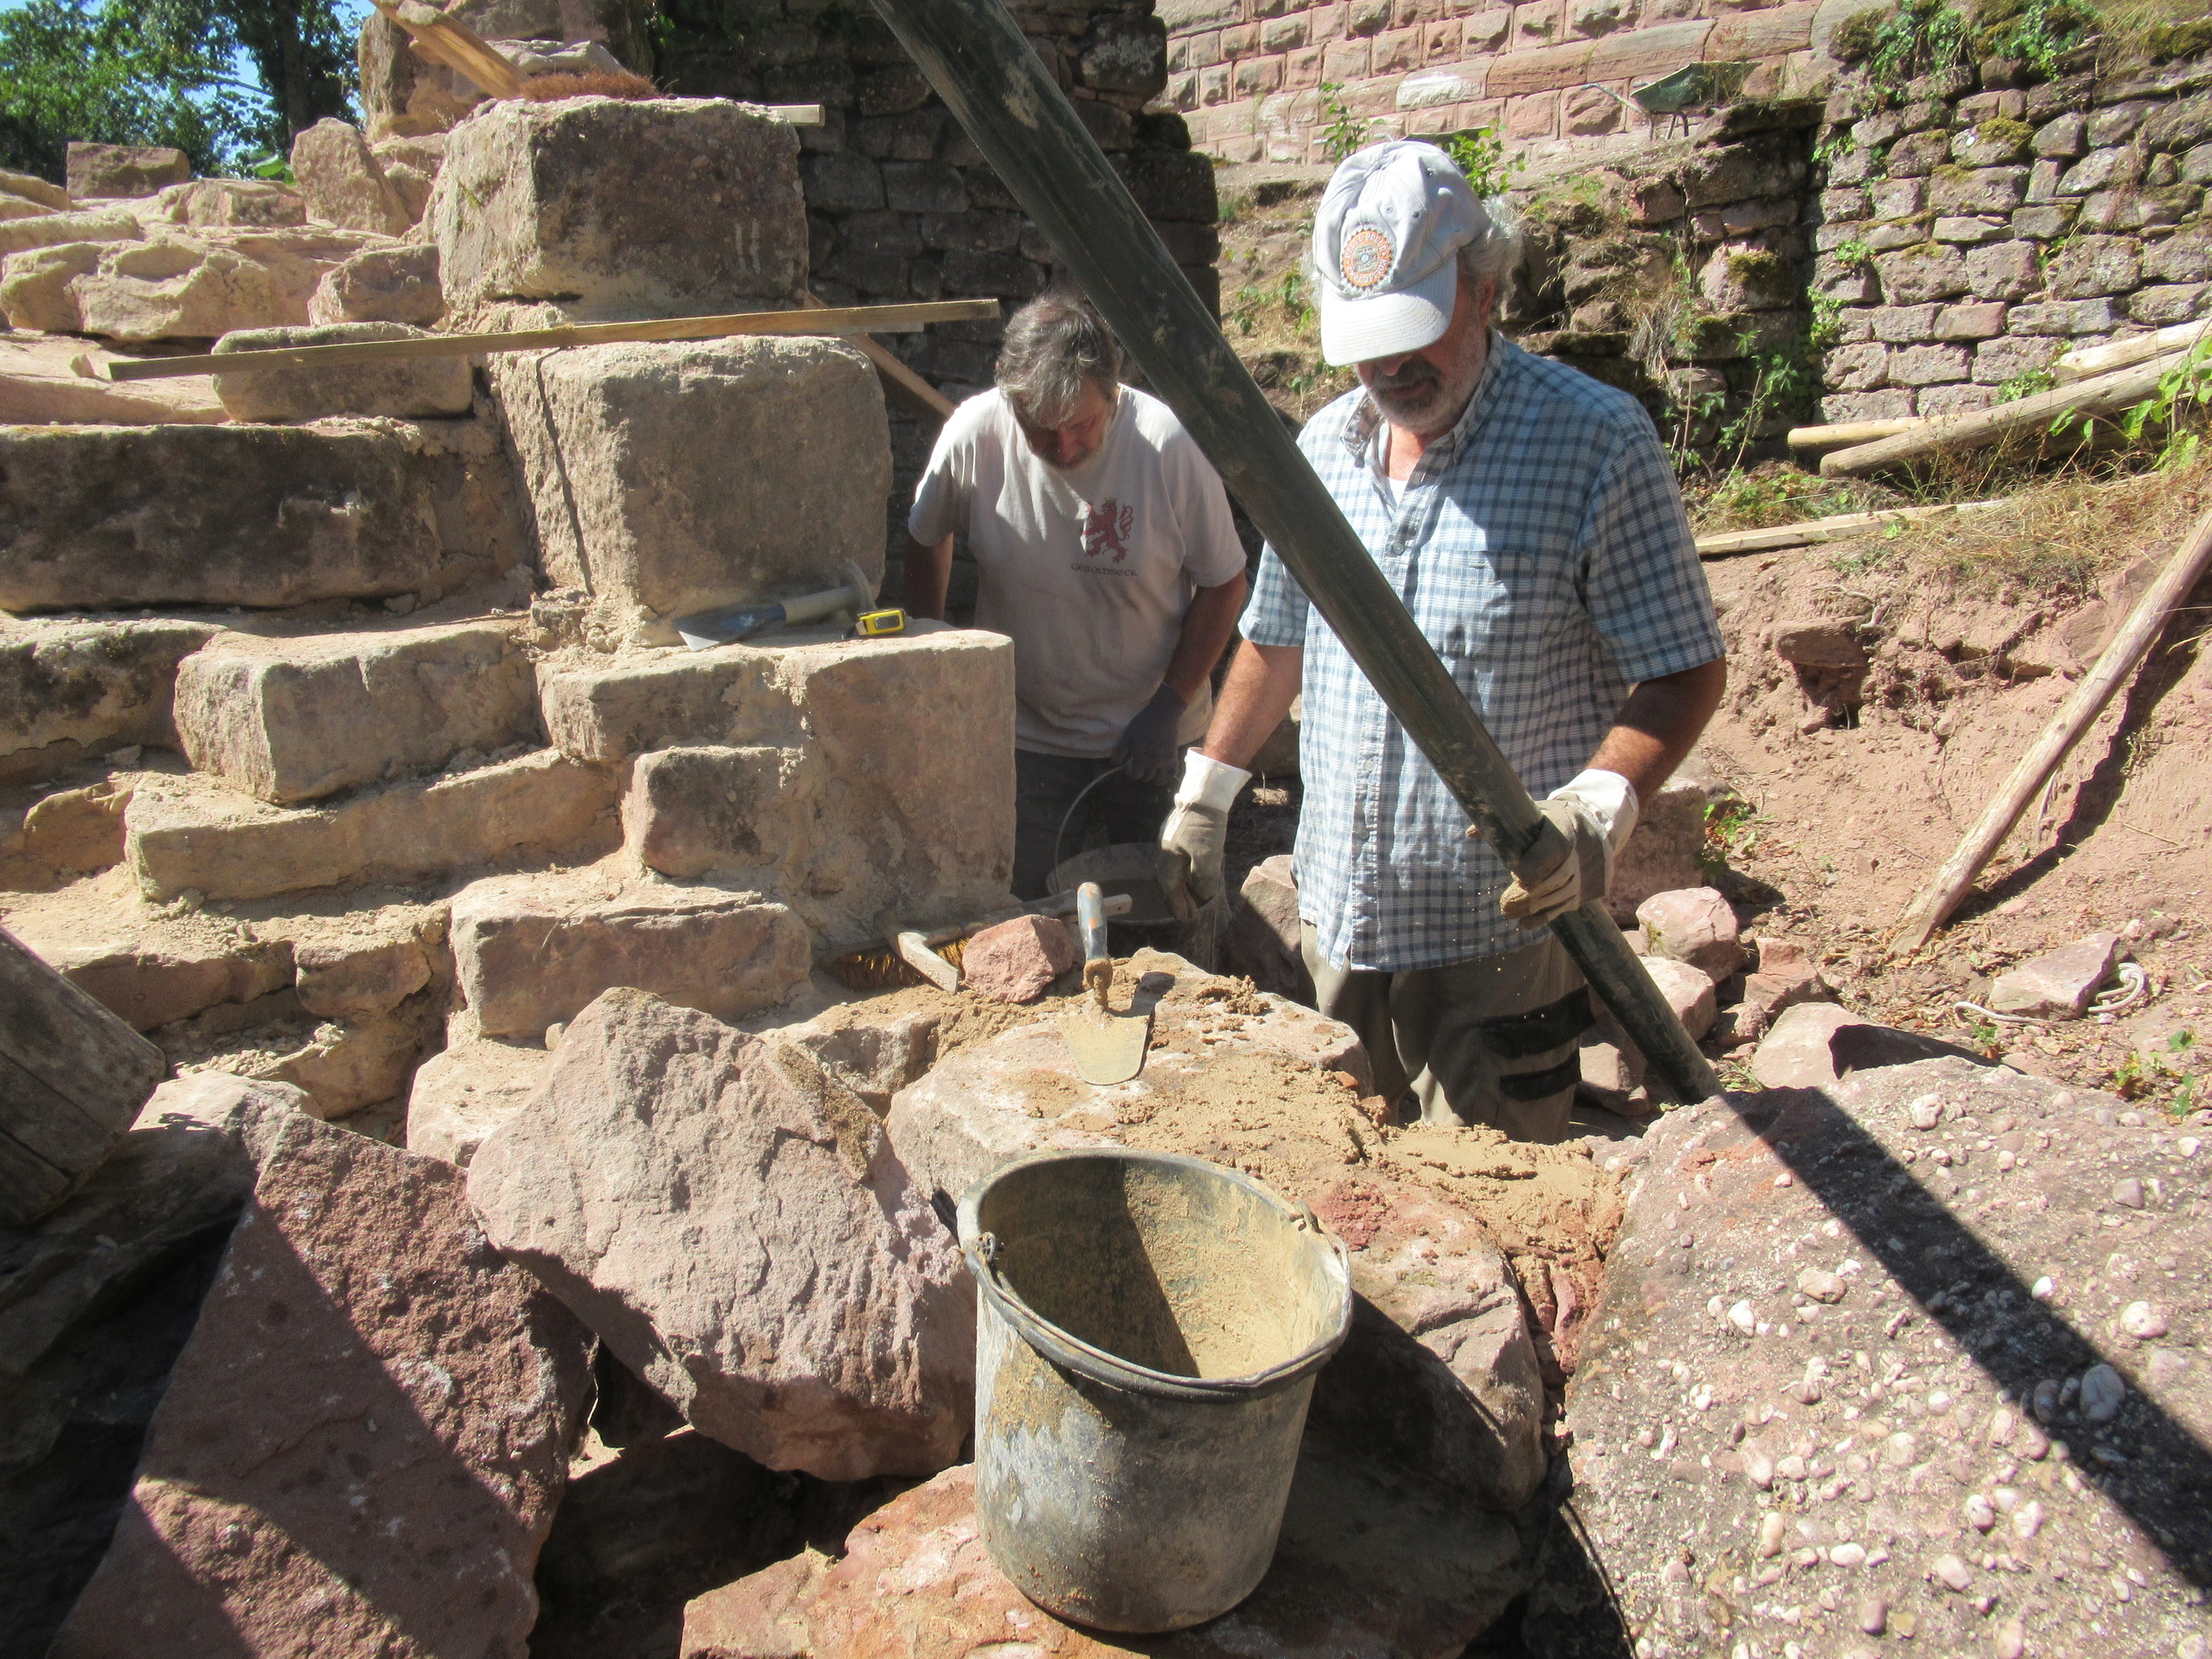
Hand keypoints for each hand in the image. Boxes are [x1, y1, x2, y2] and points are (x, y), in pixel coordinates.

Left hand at [1111, 685, 1187, 784]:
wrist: (1163, 715)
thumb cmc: (1143, 724)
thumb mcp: (1127, 735)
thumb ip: (1120, 751)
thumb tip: (1115, 764)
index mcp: (1141, 759)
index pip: (1134, 775)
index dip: (1130, 771)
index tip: (1129, 763)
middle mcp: (1153, 764)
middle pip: (1145, 778)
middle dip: (1140, 773)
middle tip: (1138, 764)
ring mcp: (1165, 762)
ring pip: (1157, 779)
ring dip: (1151, 776)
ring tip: (1148, 768)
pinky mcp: (1174, 759)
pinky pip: (1170, 776)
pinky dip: (1165, 779)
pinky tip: (1159, 775)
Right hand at [1159, 750, 1249, 909]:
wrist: (1205, 794)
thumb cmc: (1206, 825)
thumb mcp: (1208, 856)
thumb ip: (1203, 879)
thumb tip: (1202, 895)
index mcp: (1167, 858)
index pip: (1170, 889)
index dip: (1179, 906)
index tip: (1186, 920)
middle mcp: (1164, 851)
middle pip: (1168, 882)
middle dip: (1178, 900)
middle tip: (1188, 915)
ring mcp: (1169, 842)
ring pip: (1173, 872)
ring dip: (1181, 888)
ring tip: (1190, 900)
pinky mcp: (1177, 835)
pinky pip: (1177, 862)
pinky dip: (1184, 874)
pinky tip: (1191, 877)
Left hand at [1488, 770, 1637, 928]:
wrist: (1577, 827)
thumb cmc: (1541, 821)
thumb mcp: (1524, 815)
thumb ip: (1498, 825)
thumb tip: (1470, 833)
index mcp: (1562, 828)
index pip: (1556, 849)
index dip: (1538, 865)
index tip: (1516, 877)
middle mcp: (1575, 853)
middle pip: (1559, 877)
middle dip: (1534, 893)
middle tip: (1508, 903)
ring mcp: (1579, 874)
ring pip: (1562, 895)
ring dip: (1535, 908)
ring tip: (1509, 913)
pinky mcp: (1577, 891)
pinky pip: (1563, 907)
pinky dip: (1543, 918)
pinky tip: (1523, 925)